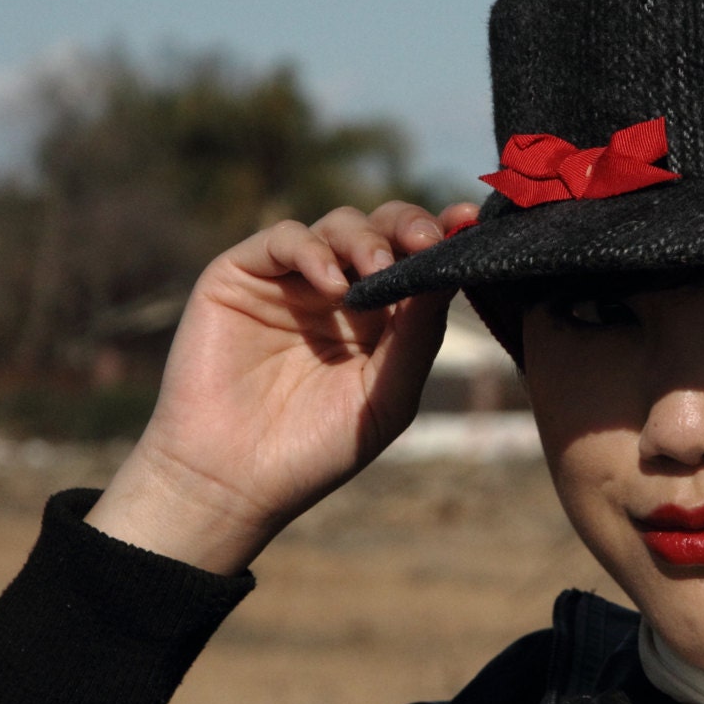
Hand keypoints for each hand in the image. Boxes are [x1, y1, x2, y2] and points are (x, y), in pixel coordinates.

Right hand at [86, 200, 480, 572]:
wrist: (233, 481)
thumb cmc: (315, 449)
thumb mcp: (386, 395)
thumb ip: (418, 335)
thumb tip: (451, 270)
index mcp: (380, 316)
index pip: (418, 260)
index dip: (445, 235)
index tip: (470, 222)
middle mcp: (338, 289)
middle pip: (383, 229)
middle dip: (411, 226)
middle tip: (427, 241)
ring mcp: (290, 279)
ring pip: (338, 225)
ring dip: (366, 240)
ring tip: (377, 271)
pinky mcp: (241, 274)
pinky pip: (283, 238)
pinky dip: (312, 251)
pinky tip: (331, 285)